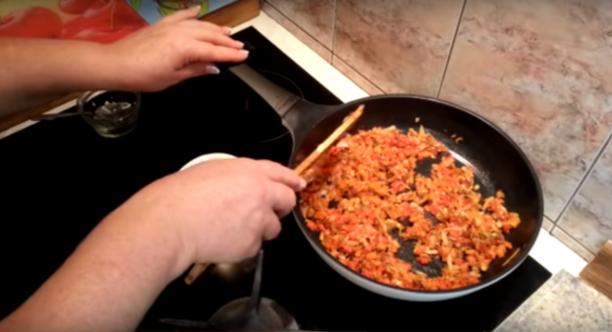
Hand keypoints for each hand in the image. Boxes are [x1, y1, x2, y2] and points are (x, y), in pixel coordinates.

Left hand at [107, 6, 247, 91]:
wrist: (115, 64)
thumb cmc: (141, 74)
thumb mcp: (173, 78)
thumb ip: (196, 70)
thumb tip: (212, 67)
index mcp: (186, 48)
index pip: (215, 51)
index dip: (231, 54)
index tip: (244, 55)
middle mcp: (181, 33)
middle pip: (211, 36)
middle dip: (227, 41)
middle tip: (240, 46)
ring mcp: (170, 26)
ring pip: (199, 25)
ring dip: (215, 28)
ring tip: (228, 32)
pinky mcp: (161, 25)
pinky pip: (180, 16)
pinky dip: (191, 13)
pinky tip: (198, 11)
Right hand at [121, 158, 305, 267]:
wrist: (171, 223)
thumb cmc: (181, 196)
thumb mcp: (212, 170)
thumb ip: (238, 176)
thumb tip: (247, 184)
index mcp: (249, 170)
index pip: (281, 173)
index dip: (292, 180)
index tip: (298, 184)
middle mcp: (260, 193)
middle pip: (288, 201)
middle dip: (281, 207)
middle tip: (267, 212)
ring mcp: (259, 219)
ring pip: (273, 227)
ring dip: (260, 229)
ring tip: (232, 227)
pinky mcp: (252, 243)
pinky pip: (255, 246)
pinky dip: (243, 246)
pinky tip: (224, 239)